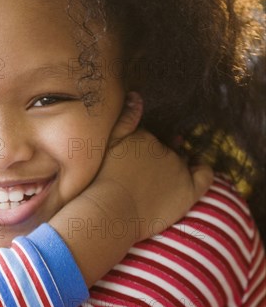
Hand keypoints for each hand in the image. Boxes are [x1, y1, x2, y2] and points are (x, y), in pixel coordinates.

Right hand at [48, 92, 212, 286]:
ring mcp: (178, 169)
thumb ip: (123, 120)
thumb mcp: (105, 145)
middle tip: (145, 177)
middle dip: (160, 159)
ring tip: (160, 183)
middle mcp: (164, 149)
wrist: (110, 211)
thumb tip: (138, 95)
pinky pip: (205, 175)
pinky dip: (203, 170)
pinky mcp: (188, 190)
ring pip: (182, 163)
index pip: (150, 140)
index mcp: (144, 137)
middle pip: (167, 151)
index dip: (144, 150)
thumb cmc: (100, 182)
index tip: (136, 162)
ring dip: (176, 167)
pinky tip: (195, 171)